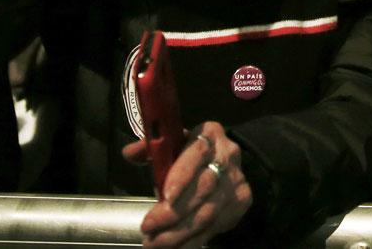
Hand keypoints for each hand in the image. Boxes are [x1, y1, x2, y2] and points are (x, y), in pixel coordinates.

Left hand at [123, 121, 251, 248]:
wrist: (219, 164)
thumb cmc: (187, 155)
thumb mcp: (170, 146)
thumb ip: (150, 149)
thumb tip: (130, 153)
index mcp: (209, 133)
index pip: (198, 152)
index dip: (182, 175)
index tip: (164, 196)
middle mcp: (228, 155)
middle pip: (204, 187)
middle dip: (173, 213)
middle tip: (148, 228)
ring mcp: (237, 180)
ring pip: (208, 211)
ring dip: (179, 232)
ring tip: (154, 244)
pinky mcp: (242, 201)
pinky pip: (216, 225)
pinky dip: (193, 240)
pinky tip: (175, 247)